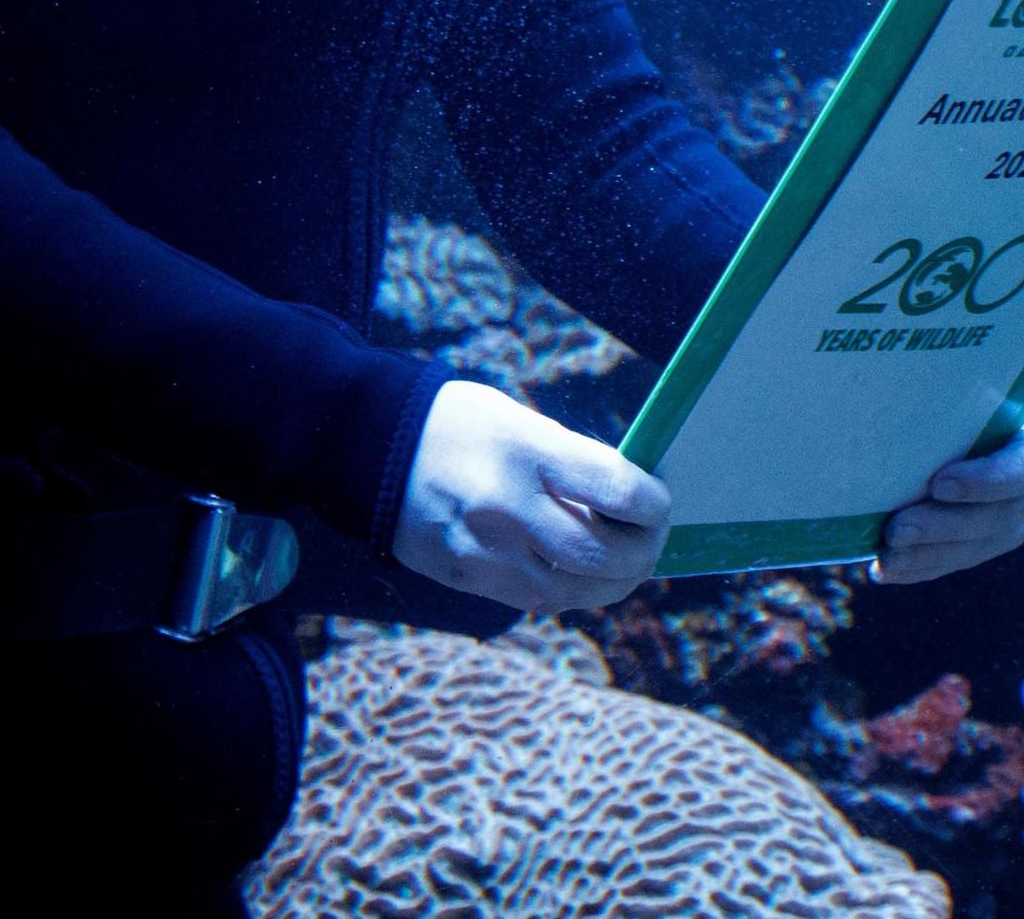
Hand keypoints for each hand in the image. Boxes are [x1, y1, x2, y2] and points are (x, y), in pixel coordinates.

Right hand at [390, 380, 669, 614]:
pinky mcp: (464, 580)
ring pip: (573, 592)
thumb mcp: (520, 421)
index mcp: (525, 453)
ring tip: (627, 563)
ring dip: (614, 583)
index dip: (654, 504)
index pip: (616, 490)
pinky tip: (583, 574)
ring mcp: (481, 553)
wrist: (364, 448)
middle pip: (601, 556)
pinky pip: (536, 601)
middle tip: (652, 539)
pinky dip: (571, 591)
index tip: (660, 501)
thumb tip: (628, 500)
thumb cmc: (457, 423)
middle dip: (643, 553)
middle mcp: (504, 508)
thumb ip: (572, 461)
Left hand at [876, 394, 1023, 584]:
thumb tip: (886, 394)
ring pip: (987, 543)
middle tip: (896, 530)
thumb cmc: (964, 380)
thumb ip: (947, 394)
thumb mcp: (967, 378)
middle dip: (945, 527)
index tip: (938, 483)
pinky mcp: (1006, 533)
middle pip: (1004, 515)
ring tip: (886, 558)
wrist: (985, 400)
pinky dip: (926, 565)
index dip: (986, 482)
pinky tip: (888, 570)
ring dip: (931, 555)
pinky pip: (969, 557)